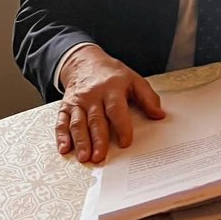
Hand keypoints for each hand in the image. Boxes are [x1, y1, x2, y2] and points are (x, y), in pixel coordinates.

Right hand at [56, 46, 164, 162]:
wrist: (85, 62)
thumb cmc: (113, 75)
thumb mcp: (134, 80)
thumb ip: (148, 98)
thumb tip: (159, 115)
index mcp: (112, 88)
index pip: (116, 109)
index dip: (121, 126)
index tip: (126, 142)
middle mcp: (93, 95)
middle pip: (95, 119)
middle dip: (97, 139)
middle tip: (99, 156)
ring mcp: (77, 101)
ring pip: (78, 123)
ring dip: (80, 142)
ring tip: (84, 158)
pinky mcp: (66, 106)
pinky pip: (61, 122)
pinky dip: (61, 136)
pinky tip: (64, 149)